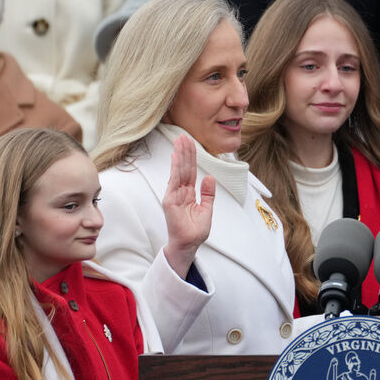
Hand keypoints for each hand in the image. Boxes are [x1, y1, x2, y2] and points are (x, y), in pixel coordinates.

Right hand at [162, 135, 214, 276]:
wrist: (188, 244)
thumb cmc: (195, 230)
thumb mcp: (207, 209)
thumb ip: (208, 194)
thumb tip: (209, 178)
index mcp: (189, 193)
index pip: (190, 172)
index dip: (191, 157)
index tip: (191, 143)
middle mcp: (180, 192)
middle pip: (184, 168)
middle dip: (184, 151)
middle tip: (184, 135)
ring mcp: (174, 195)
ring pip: (179, 171)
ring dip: (180, 155)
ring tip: (180, 140)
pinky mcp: (170, 200)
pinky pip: (174, 181)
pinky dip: (175, 168)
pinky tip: (176, 157)